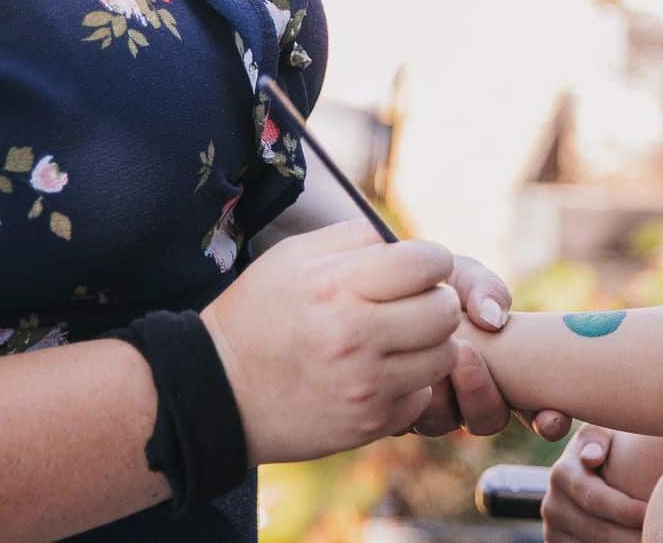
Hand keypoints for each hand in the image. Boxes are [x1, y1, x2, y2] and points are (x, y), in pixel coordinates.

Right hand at [201, 219, 459, 463]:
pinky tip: (383, 373)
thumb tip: (404, 244)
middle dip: (436, 300)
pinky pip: (422, 397)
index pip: (427, 264)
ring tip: (402, 338)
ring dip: (431, 343)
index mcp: (338, 287)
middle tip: (414, 303)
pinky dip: (411, 383)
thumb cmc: (258, 313)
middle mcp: (356, 336)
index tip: (417, 269)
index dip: (431, 261)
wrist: (217, 392)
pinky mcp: (368, 424)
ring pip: (445, 356)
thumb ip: (354, 239)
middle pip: (445, 311)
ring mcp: (365, 386)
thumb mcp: (292, 256)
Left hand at [409, 252, 569, 438]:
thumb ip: (486, 290)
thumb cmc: (436, 281)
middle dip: (481, 396)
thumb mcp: (465, 276)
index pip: (537, 414)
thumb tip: (494, 319)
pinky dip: (410, 396)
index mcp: (502, 375)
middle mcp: (469, 397)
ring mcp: (433, 406)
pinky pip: (406, 416)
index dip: (549, 422)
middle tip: (467, 356)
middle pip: (487, 420)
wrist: (385, 280)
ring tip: (439, 351)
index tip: (552, 417)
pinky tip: (407, 366)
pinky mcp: (396, 406)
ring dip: (440, 392)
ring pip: (445, 422)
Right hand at [541, 425, 648, 542]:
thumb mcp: (602, 432)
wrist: (590, 471)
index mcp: (562, 474)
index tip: (652, 513)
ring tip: (653, 540)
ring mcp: (553, 530)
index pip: (596, 499)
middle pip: (598, 532)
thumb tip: (591, 458)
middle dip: (632, 537)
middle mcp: (552, 505)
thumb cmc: (609, 447)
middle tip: (661, 535)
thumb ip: (597, 438)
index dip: (626, 510)